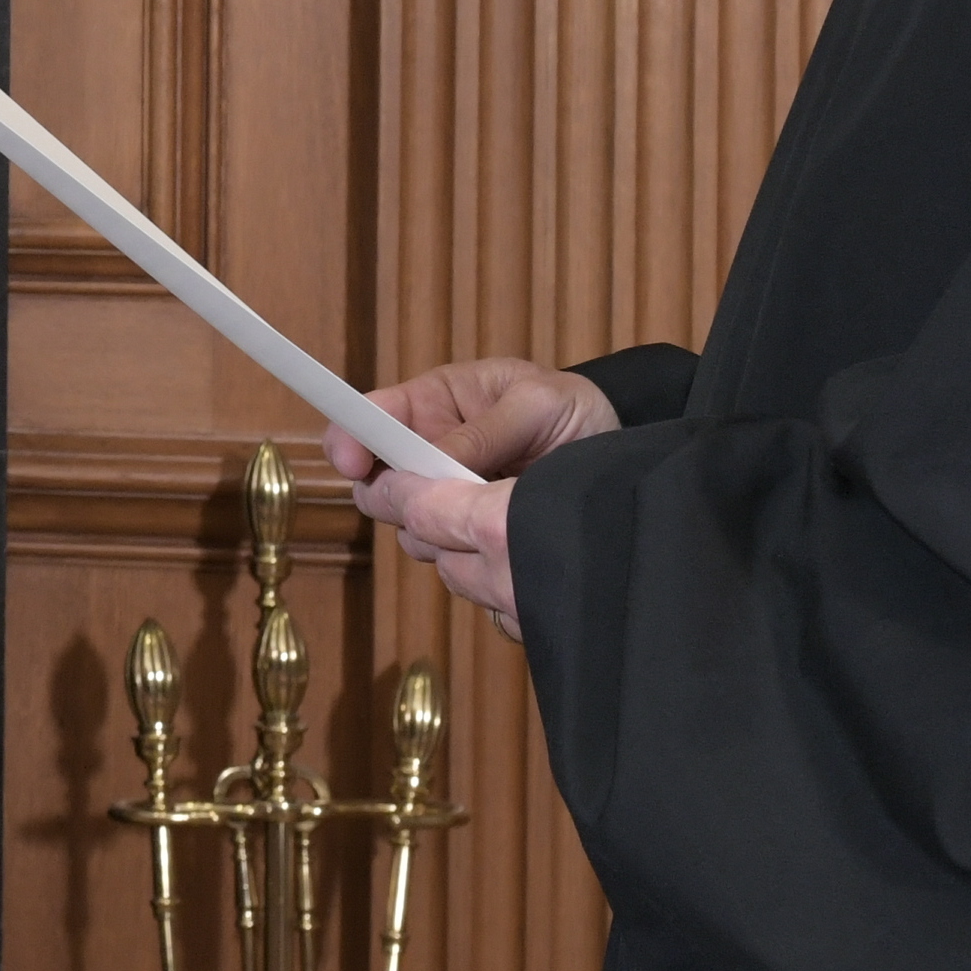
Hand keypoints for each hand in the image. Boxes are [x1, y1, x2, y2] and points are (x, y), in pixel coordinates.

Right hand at [328, 356, 617, 637]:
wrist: (621, 454)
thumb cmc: (576, 411)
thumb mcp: (537, 404)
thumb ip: (484, 431)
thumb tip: (433, 463)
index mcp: (434, 407)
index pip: (369, 418)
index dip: (349, 439)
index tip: (353, 464)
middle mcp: (431, 458)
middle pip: (379, 487)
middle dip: (401, 499)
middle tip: (443, 502)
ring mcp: (451, 504)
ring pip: (413, 533)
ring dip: (445, 533)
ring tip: (501, 516)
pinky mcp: (473, 544)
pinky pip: (454, 566)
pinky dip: (476, 563)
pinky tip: (512, 546)